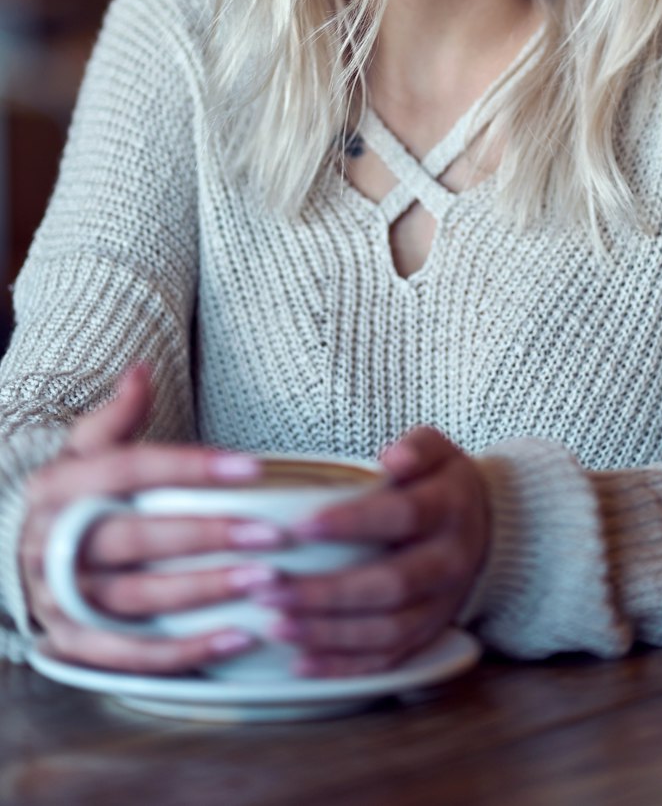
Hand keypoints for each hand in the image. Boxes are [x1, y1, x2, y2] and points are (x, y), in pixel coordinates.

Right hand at [19, 364, 288, 673]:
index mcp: (59, 489)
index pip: (128, 471)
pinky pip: (130, 657)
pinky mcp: (73, 644)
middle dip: (207, 535)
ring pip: (137, 600)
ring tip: (264, 580)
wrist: (16, 560)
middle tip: (270, 533)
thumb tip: (142, 369)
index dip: (190, 467)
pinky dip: (184, 654)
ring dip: (205, 593)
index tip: (252, 466)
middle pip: (135, 540)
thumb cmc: (69, 499)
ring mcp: (60, 600)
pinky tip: (237, 638)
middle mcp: (52, 546)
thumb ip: (115, 415)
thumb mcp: (82, 451)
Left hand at [259, 425, 489, 675]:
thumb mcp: (438, 451)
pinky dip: (343, 667)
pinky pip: (387, 660)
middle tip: (271, 590)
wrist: (487, 529)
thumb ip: (416, 448)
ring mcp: (441, 605)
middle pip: (391, 585)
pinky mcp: (427, 635)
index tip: (301, 526)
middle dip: (327, 592)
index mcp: (449, 509)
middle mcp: (449, 562)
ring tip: (275, 625)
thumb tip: (392, 458)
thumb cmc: (441, 483)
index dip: (354, 522)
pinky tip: (300, 663)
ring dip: (328, 634)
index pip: (403, 516)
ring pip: (386, 630)